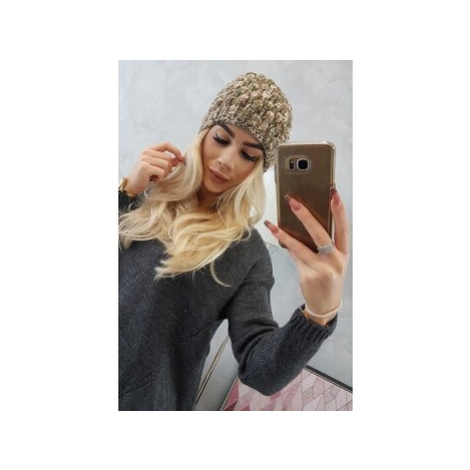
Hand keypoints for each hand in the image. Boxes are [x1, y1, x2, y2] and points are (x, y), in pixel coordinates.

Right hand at [125, 142, 185, 194]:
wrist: (132, 185)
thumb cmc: (145, 176)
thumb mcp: (156, 167)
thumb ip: (167, 162)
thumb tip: (180, 159)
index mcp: (149, 149)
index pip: (166, 144)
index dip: (176, 150)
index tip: (181, 159)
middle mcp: (146, 152)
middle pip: (168, 158)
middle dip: (168, 169)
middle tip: (161, 175)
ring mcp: (145, 158)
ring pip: (166, 165)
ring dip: (164, 174)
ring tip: (156, 177)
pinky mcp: (145, 167)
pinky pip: (161, 172)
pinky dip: (160, 178)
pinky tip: (153, 180)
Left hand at [264, 189, 349, 325]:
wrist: (325, 305)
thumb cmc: (328, 277)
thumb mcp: (331, 261)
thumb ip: (320, 245)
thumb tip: (300, 223)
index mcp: (344, 253)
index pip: (343, 228)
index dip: (339, 211)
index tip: (333, 194)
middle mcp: (336, 261)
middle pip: (320, 235)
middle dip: (306, 216)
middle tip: (293, 202)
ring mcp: (322, 270)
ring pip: (301, 247)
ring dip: (285, 234)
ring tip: (272, 224)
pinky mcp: (309, 277)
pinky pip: (295, 257)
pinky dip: (287, 247)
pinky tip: (278, 237)